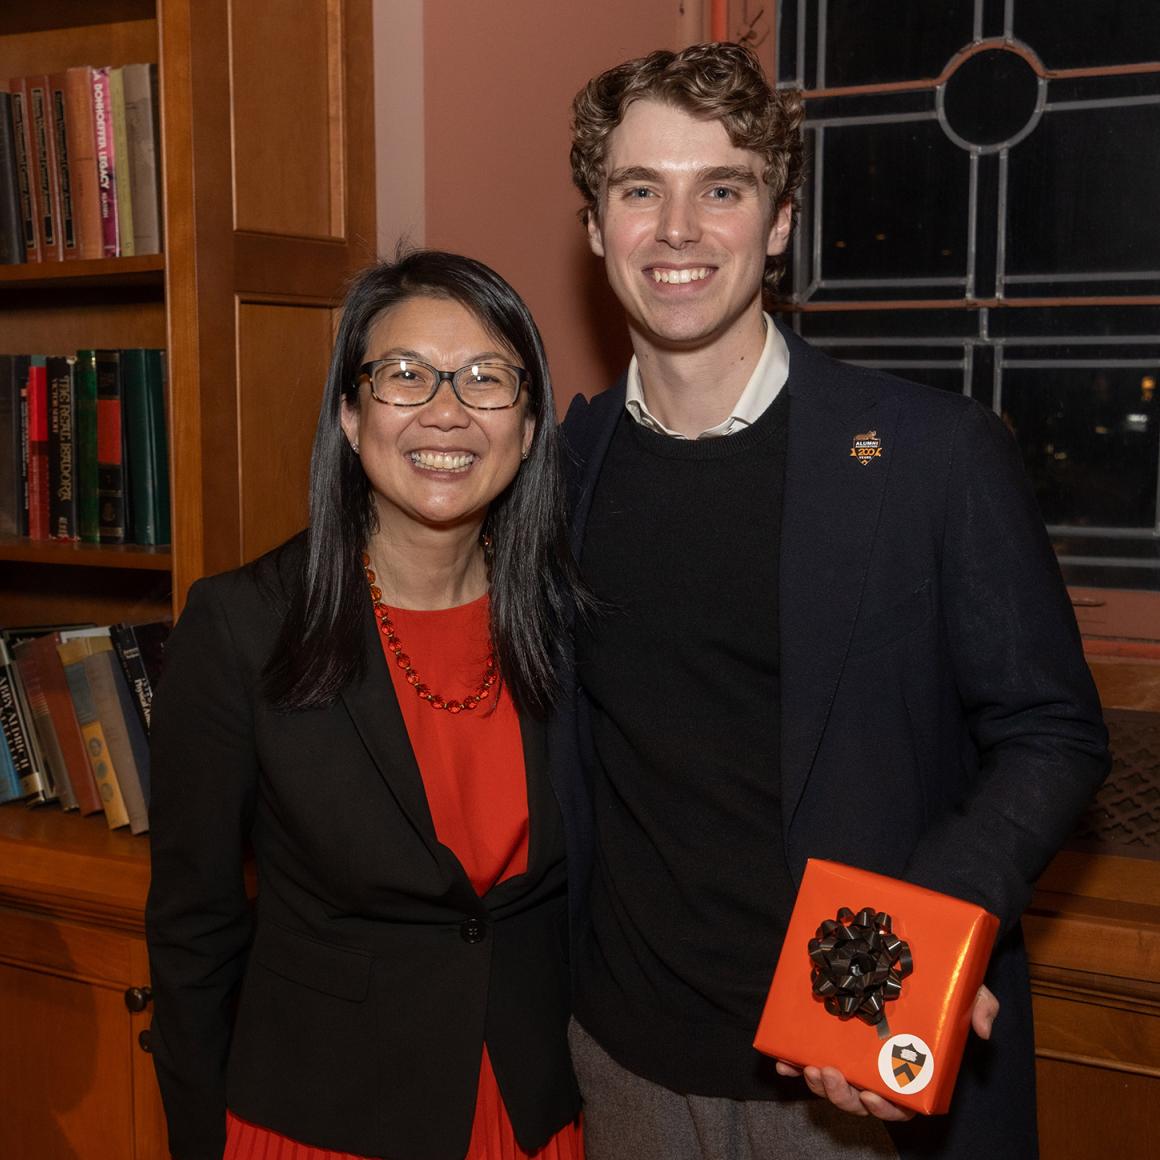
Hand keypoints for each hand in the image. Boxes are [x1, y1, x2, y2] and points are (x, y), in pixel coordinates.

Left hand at [773, 985, 999, 1119]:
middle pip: (861, 1098)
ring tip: (809, 1067)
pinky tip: (783, 1061)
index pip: (901, 1102)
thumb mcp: (966, 987)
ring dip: (819, 1084)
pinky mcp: (828, 1032)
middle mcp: (879, 1064)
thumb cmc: (940, 977)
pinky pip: (807, 1055)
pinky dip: (793, 1063)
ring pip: (834, 1083)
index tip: (871, 1097)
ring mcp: (852, 1051)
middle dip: (842, 1096)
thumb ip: (978, 1005)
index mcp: (910, 1064)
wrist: (908, 943)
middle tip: (829, 1074)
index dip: (886, 1108)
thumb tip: (982, 1030)